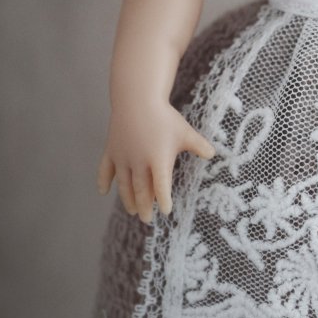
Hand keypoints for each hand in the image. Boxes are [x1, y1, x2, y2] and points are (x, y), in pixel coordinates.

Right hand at [96, 99, 214, 223]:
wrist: (137, 99)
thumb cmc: (164, 117)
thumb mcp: (184, 131)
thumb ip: (199, 145)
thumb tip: (214, 155)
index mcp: (158, 159)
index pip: (161, 186)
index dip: (164, 199)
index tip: (166, 211)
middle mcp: (138, 162)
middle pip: (141, 190)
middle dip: (144, 206)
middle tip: (147, 218)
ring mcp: (123, 157)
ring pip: (124, 184)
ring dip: (127, 199)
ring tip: (132, 210)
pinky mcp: (111, 150)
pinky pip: (104, 170)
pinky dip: (103, 181)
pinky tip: (103, 192)